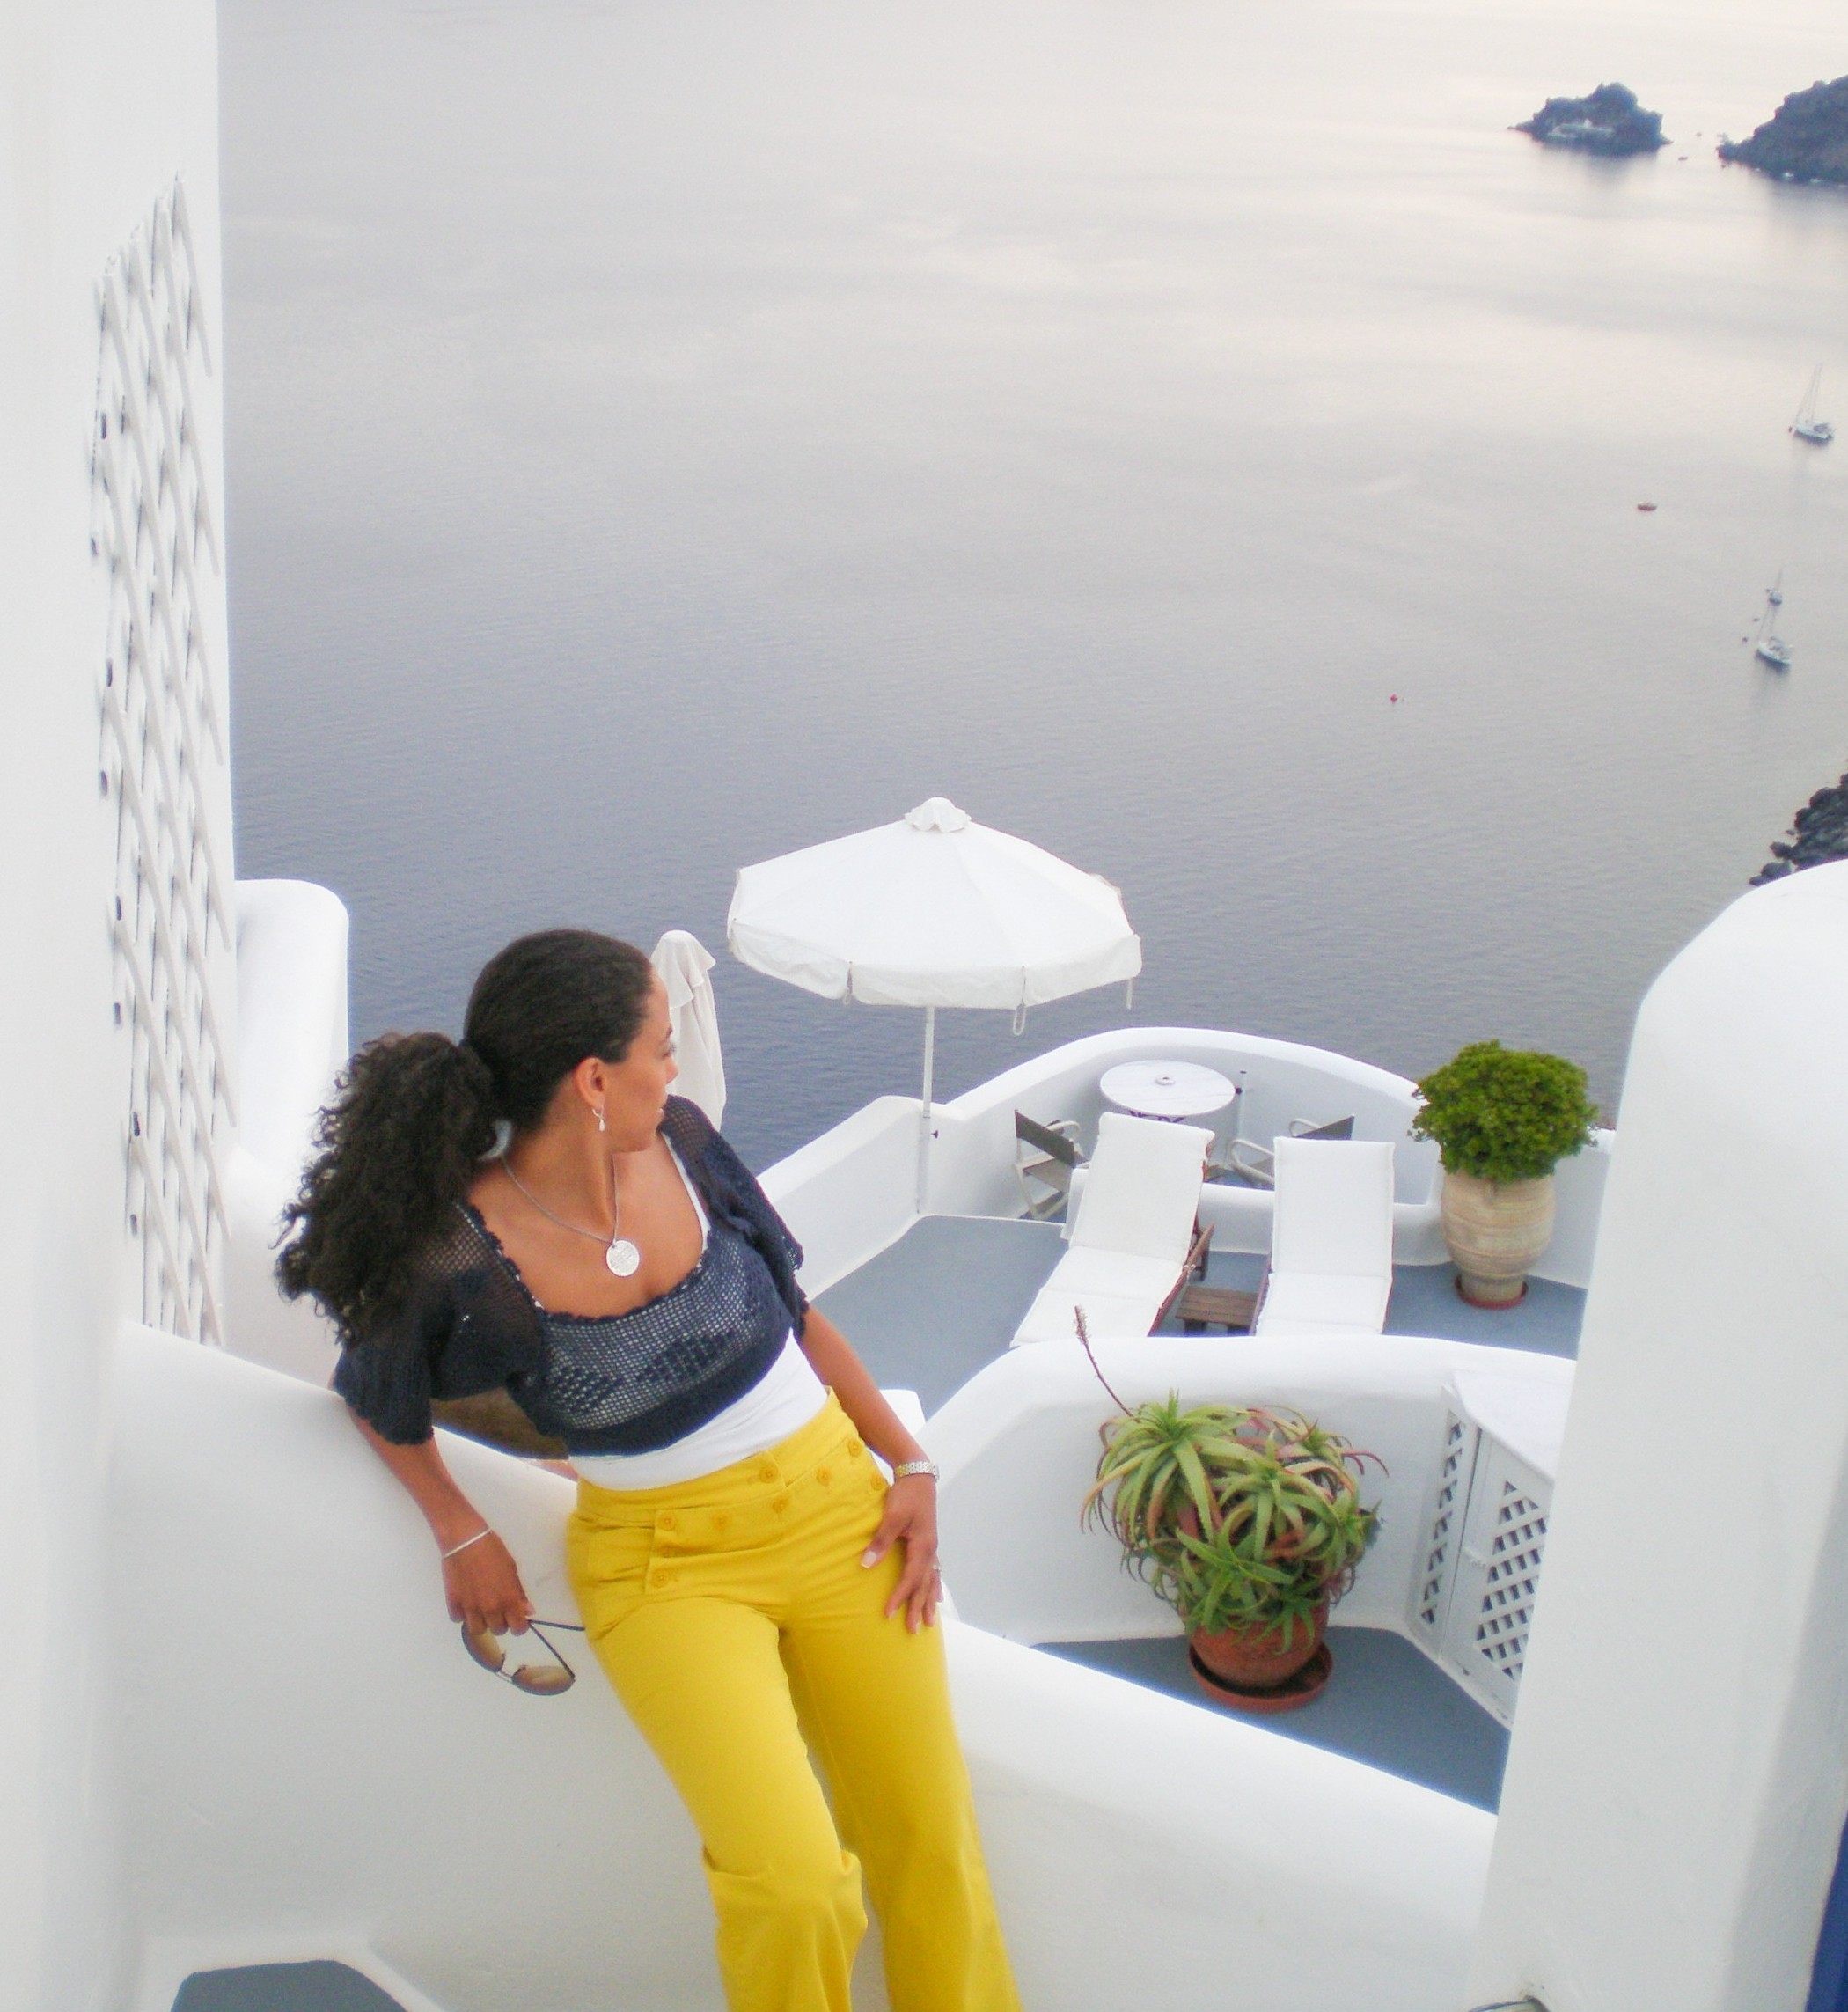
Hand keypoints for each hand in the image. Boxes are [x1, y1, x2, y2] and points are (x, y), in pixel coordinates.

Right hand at [442, 1530, 533, 1636]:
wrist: (466, 1540)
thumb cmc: (492, 1550)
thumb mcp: (512, 1569)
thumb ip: (519, 1593)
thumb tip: (527, 1611)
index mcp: (508, 1600)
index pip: (518, 1628)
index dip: (519, 1625)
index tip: (517, 1618)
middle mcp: (490, 1609)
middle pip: (498, 1631)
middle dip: (500, 1621)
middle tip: (498, 1608)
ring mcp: (470, 1608)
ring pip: (477, 1630)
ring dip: (481, 1621)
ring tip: (481, 1607)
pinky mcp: (453, 1604)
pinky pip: (458, 1619)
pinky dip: (462, 1613)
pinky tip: (466, 1600)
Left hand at [861, 1475, 940, 1632]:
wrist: (918, 1476)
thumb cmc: (905, 1495)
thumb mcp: (891, 1517)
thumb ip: (880, 1542)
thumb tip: (866, 1565)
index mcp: (922, 1546)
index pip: (911, 1579)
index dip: (900, 1597)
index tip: (888, 1613)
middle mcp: (930, 1550)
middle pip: (924, 1585)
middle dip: (918, 1608)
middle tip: (914, 1630)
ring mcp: (931, 1547)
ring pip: (931, 1580)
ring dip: (928, 1601)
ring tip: (930, 1621)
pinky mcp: (928, 1542)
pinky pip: (933, 1570)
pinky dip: (934, 1585)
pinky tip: (935, 1595)